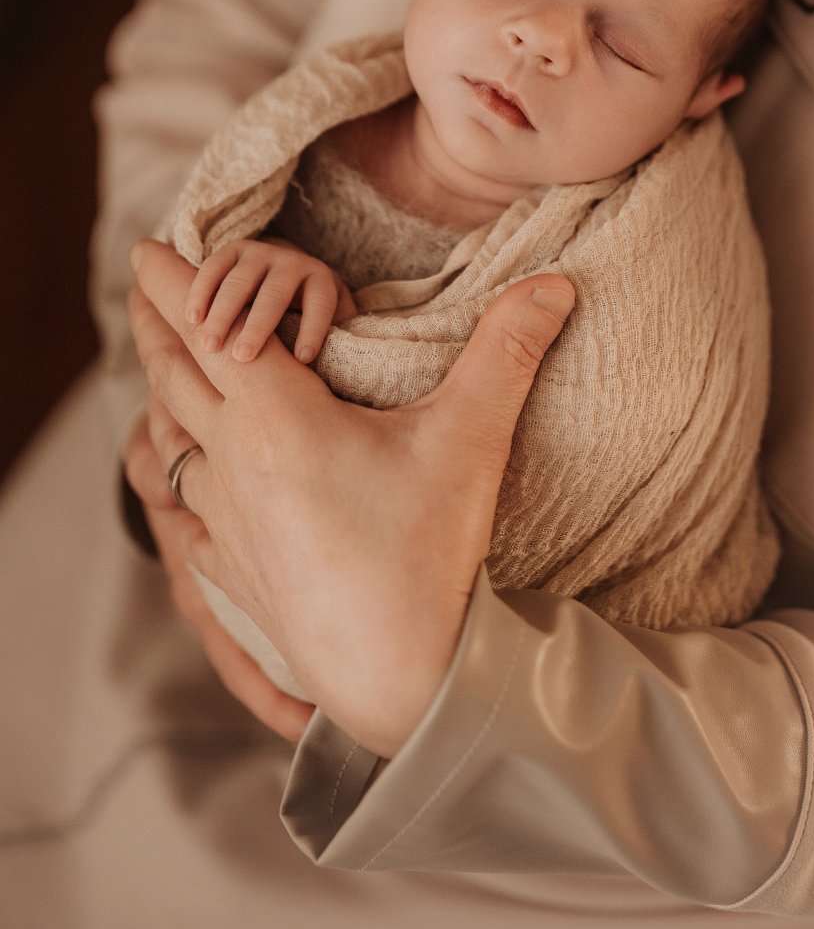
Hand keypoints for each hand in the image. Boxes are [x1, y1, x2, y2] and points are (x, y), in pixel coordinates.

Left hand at [128, 238, 573, 757]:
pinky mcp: (235, 572)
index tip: (147, 246)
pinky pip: (185, 510)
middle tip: (143, 283)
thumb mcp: (471, 440)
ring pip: (173, 443)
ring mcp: (228, 523)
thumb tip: (555, 282)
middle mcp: (236, 465)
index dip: (178, 283)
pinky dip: (176, 475)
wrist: (400, 682)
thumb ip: (505, 351)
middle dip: (158, 323)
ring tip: (164, 373)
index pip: (211, 330)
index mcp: (277, 421)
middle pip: (177, 377)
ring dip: (165, 395)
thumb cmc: (428, 557)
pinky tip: (184, 484)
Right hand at [183, 237, 356, 362]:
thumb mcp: (331, 321)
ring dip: (223, 314)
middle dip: (258, 325)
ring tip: (210, 346)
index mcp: (321, 280)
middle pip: (275, 293)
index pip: (320, 304)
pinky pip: (214, 266)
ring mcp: (261, 253)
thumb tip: (338, 372)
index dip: (313, 330)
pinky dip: (201, 291)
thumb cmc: (308, 311)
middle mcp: (292, 262)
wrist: (288, 268)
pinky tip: (192, 319)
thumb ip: (335, 340)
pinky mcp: (233, 250)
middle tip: (243, 357)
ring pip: (239, 281)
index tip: (302, 360)